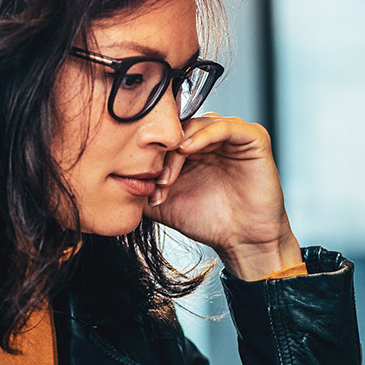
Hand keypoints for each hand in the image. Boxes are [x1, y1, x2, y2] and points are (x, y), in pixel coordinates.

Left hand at [145, 115, 301, 279]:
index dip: (151, 154)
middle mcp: (212, 139)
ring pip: (198, 124)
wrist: (241, 241)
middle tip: (156, 180)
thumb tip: (112, 179)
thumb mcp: (163, 203)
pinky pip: (226, 126)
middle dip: (163, 152)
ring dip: (178, 146)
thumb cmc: (208, 222)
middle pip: (180, 127)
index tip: (142, 181)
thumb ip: (141, 186)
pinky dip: (204, 134)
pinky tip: (187, 149)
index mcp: (192, 149)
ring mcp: (233, 136)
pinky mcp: (253, 138)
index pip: (166, 135)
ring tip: (169, 173)